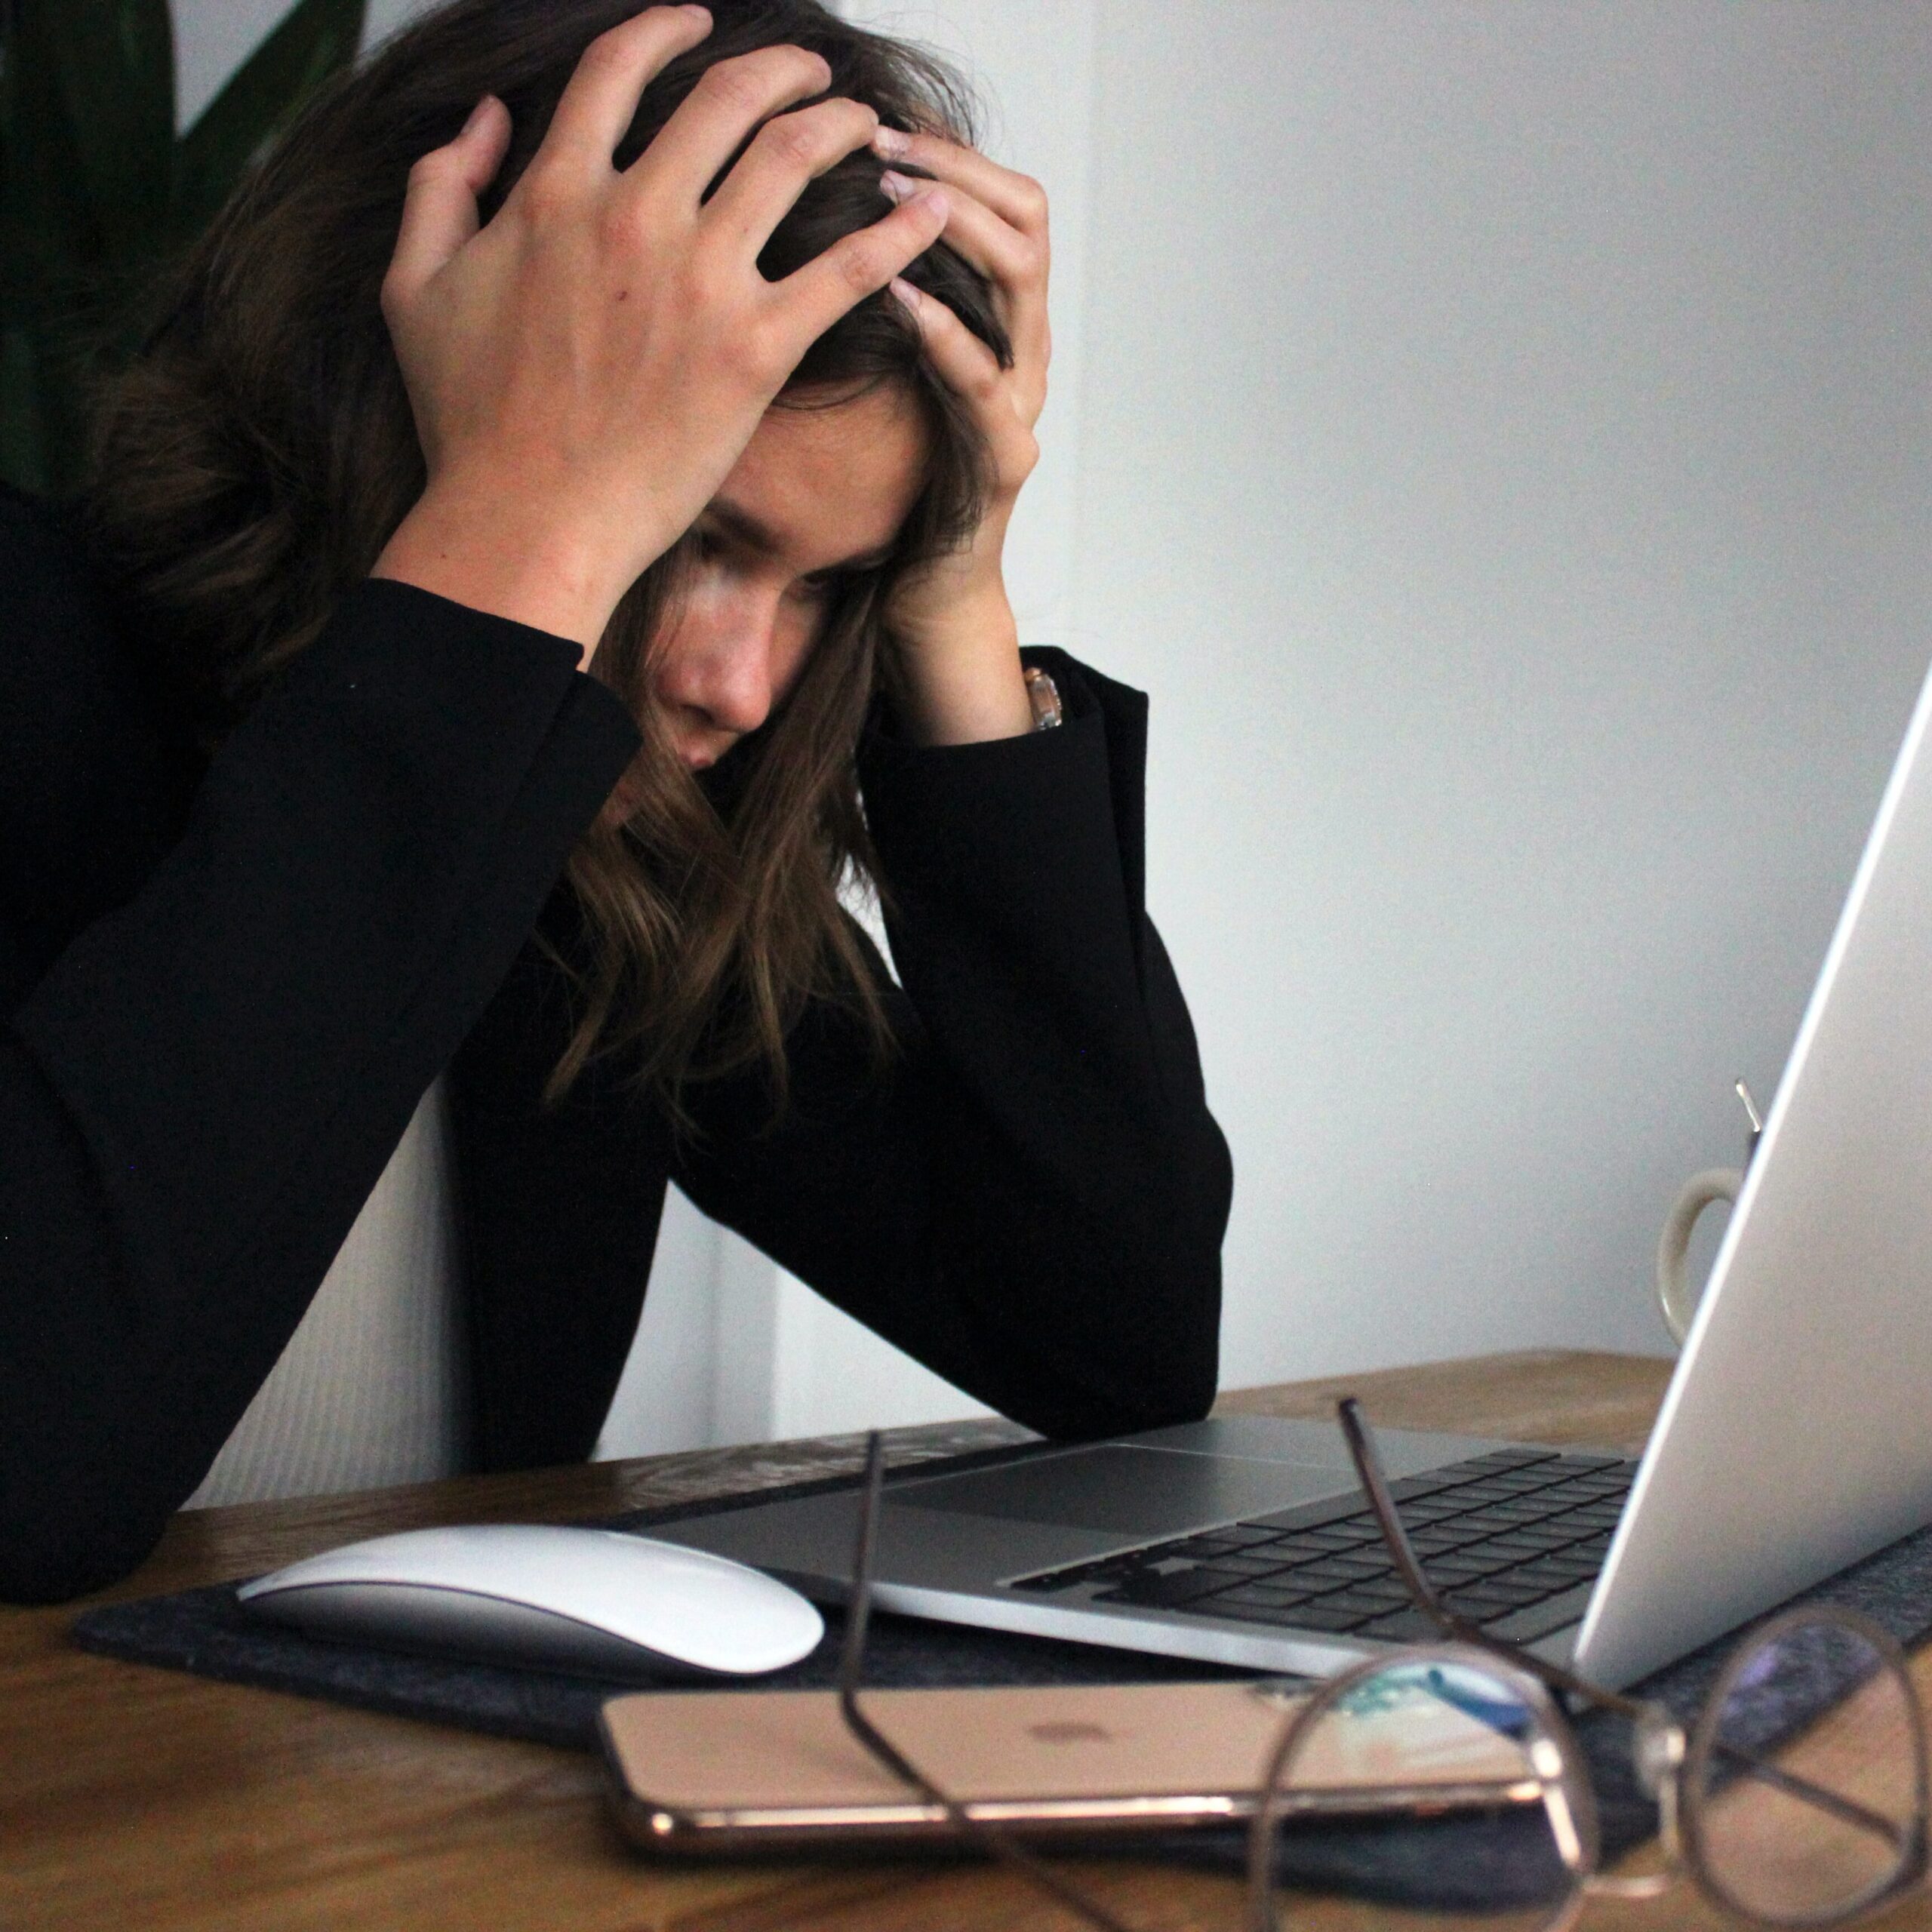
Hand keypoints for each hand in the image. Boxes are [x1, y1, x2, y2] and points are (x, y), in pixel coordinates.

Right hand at [372, 6, 950, 658]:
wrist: (527, 520)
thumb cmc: (469, 422)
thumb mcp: (415, 287)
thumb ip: (442, 185)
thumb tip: (485, 118)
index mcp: (555, 192)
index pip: (619, 70)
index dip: (665, 29)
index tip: (699, 23)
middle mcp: (634, 216)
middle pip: (726, 97)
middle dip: (781, 69)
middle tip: (811, 74)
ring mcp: (700, 281)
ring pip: (792, 158)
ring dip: (840, 125)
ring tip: (867, 125)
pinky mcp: (755, 351)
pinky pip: (846, 271)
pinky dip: (896, 233)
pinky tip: (929, 212)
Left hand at [873, 128, 1048, 744]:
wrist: (922, 590)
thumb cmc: (891, 480)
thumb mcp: (879, 371)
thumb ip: (869, 300)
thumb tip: (803, 216)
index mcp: (997, 321)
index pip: (1005, 201)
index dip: (953, 153)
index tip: (883, 122)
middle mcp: (1023, 349)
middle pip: (1026, 220)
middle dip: (955, 171)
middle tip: (884, 144)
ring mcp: (1022, 402)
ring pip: (1021, 282)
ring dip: (956, 228)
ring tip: (893, 196)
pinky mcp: (1004, 458)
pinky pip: (984, 381)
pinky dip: (944, 331)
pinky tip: (899, 297)